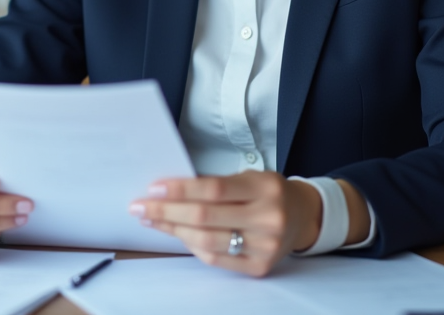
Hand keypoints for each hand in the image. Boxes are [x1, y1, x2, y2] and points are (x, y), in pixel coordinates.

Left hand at [128, 171, 321, 276]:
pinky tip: (177, 235)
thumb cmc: (268, 192)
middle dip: (167, 212)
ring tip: (153, 220)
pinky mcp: (260, 267)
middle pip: (205, 217)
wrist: (303, 216)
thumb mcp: (249, 177)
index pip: (213, 189)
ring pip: (207, 241)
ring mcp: (265, 246)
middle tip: (140, 207)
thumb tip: (169, 191)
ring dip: (173, 230)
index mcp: (264, 188)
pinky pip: (216, 259)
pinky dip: (192, 246)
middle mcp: (268, 218)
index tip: (153, 189)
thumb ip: (216, 185)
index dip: (180, 189)